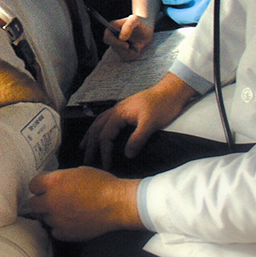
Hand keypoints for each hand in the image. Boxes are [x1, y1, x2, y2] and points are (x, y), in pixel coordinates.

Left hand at [27, 167, 142, 240]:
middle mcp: (51, 201)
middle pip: (33, 204)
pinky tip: (71, 222)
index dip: (40, 186)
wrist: (116, 204)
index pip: (32, 185)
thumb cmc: (101, 184)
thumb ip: (60, 178)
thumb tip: (53, 184)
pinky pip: (55, 231)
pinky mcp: (66, 233)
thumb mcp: (78, 172)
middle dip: (41, 201)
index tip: (45, 188)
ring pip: (45, 218)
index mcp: (53, 183)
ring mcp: (57, 219)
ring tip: (67, 211)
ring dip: (52, 214)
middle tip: (52, 200)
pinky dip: (60, 227)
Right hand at [82, 74, 196, 168]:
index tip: (106, 165)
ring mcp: (120, 109)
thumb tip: (127, 155)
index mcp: (119, 114)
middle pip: (97, 128)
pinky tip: (101, 131)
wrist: (171, 90)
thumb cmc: (162, 105)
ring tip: (84, 145)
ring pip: (99, 122)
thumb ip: (137, 139)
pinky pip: (106, 119)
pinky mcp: (126, 109)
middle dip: (90, 144)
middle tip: (86, 159)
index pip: (105, 135)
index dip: (104, 151)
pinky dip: (99, 127)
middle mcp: (116, 110)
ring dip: (91, 135)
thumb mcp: (150, 123)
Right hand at [103, 14, 152, 60]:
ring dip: (131, 52)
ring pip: (121, 54)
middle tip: (135, 48)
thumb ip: (128, 26)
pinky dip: (134, 54)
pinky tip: (138, 48)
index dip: (115, 43)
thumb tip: (121, 38)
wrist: (146, 29)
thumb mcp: (135, 20)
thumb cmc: (139, 22)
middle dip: (125, 49)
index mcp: (112, 28)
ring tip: (139, 45)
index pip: (107, 38)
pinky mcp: (123, 52)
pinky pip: (127, 57)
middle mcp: (113, 37)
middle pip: (114, 48)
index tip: (127, 45)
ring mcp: (117, 45)